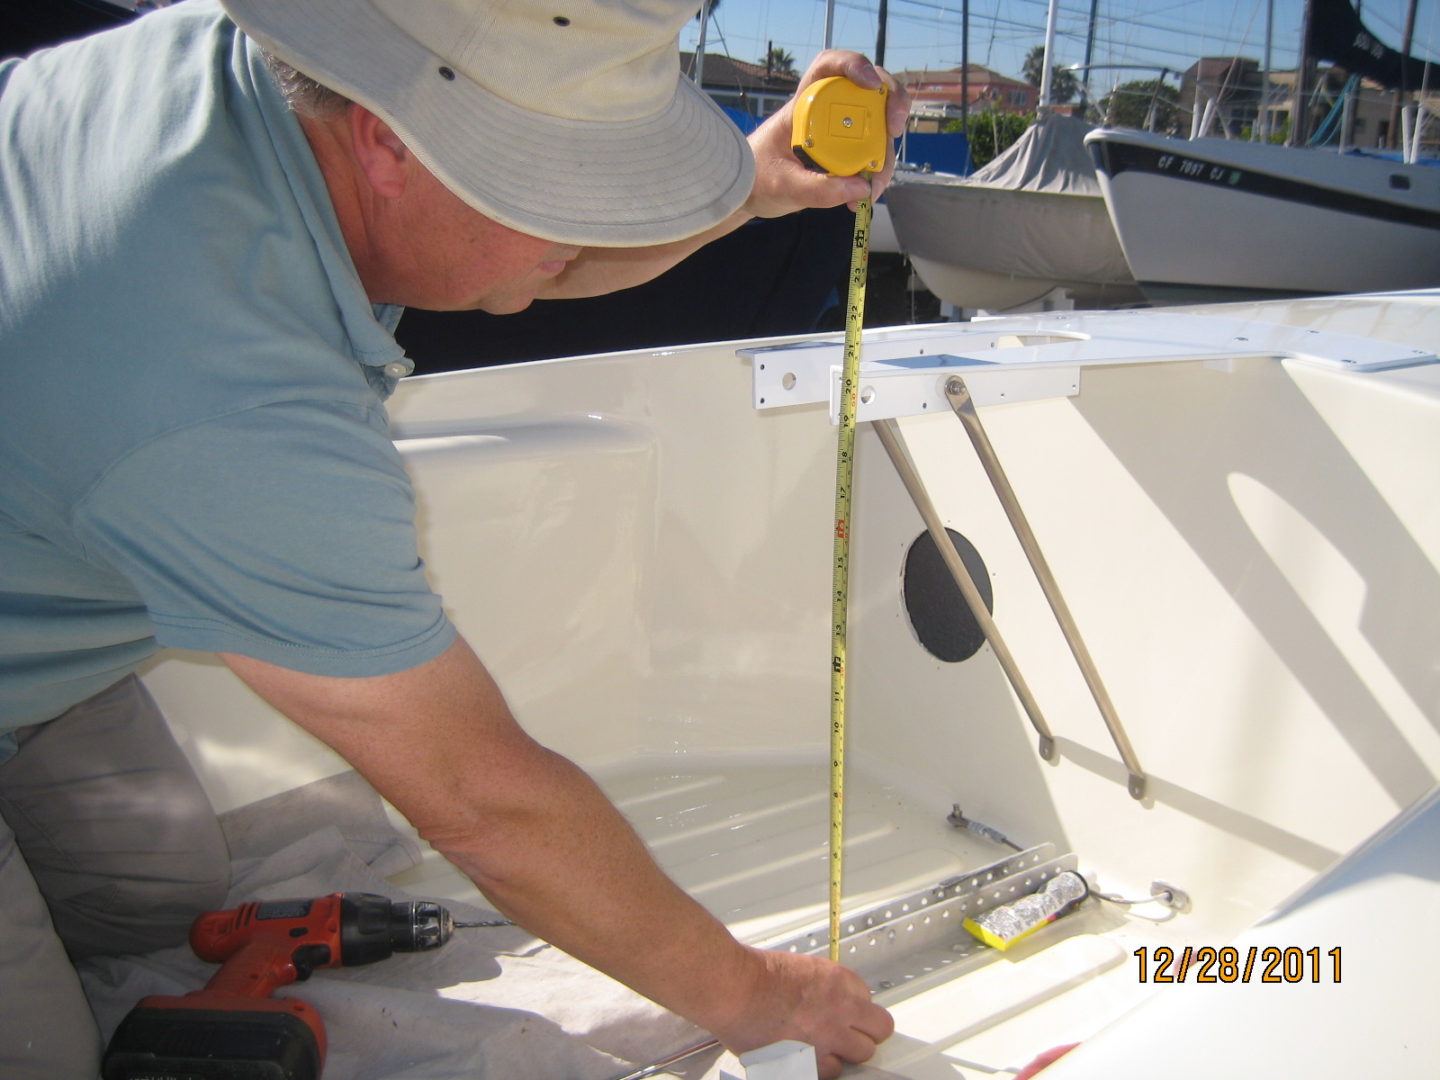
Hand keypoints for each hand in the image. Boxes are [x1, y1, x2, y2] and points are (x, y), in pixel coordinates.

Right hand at [713, 947, 894, 1078]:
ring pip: (860, 1056)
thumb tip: (833, 1003)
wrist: (731, 988)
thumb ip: (825, 988)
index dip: (857, 1010)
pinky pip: (830, 1073)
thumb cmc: (754, 975)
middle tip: (848, 1034)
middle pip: (880, 1030)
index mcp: (839, 981)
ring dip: (843, 1053)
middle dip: (864, 1033)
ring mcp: (828, 1038)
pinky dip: (818, 1068)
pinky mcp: (811, 1062)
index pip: (871, 1002)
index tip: (848, 1014)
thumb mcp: (801, 968)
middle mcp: (841, 1010)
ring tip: (820, 1046)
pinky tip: (803, 1056)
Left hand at [744, 50, 911, 218]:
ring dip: (884, 156)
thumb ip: (817, 189)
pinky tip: (863, 196)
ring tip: (870, 190)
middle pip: (869, 91)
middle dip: (891, 104)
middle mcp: (827, 110)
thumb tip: (861, 187)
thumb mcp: (783, 185)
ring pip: (877, 128)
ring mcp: (840, 130)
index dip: (854, 65)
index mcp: (804, 104)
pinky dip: (875, 173)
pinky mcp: (846, 151)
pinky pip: (871, 154)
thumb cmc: (756, 178)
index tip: (870, 85)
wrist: (747, 193)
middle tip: (895, 130)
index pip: (829, 66)